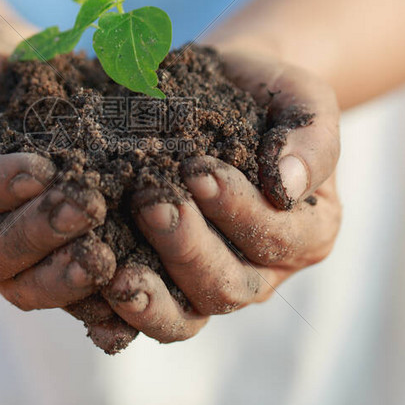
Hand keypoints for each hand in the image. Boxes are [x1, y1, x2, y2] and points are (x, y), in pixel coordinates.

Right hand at [0, 30, 115, 309]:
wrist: (5, 78)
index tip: (42, 170)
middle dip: (37, 233)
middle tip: (88, 207)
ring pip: (17, 283)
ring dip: (61, 275)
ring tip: (106, 260)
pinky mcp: (30, 264)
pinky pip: (53, 291)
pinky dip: (86, 300)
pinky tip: (122, 294)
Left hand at [102, 47, 341, 342]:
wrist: (225, 90)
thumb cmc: (268, 95)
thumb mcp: (303, 101)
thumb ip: (312, 140)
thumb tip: (289, 186)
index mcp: (307, 233)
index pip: (275, 236)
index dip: (236, 210)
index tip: (197, 170)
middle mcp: (265, 271)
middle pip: (227, 284)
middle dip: (185, 247)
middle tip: (149, 203)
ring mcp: (214, 282)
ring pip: (187, 311)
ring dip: (149, 293)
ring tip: (113, 267)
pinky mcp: (169, 284)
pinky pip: (150, 313)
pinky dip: (120, 315)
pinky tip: (91, 300)